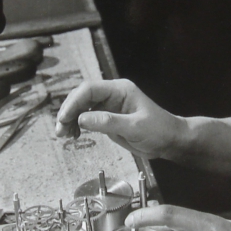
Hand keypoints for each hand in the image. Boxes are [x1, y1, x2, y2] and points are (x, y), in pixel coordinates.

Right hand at [55, 79, 184, 161]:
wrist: (170, 141)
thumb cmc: (158, 131)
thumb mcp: (135, 128)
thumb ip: (108, 122)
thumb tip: (81, 119)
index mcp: (119, 90)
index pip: (89, 89)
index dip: (73, 102)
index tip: (64, 118)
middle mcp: (112, 94)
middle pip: (82, 96)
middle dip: (68, 111)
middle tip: (60, 131)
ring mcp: (109, 105)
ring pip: (81, 107)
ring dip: (70, 119)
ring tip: (64, 135)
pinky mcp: (108, 117)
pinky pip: (87, 117)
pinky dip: (77, 125)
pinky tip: (74, 135)